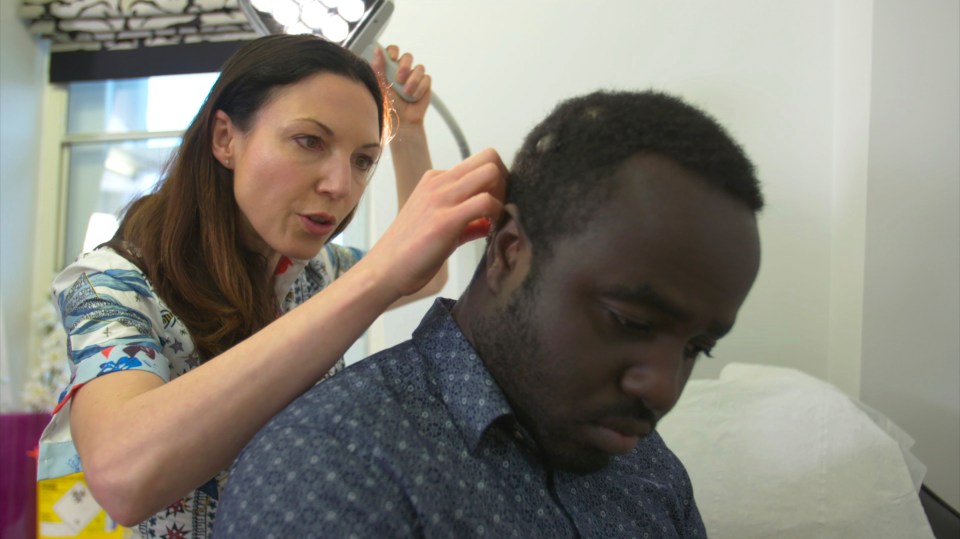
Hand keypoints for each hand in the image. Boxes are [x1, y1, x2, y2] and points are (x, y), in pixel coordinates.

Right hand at [365, 148, 507, 296]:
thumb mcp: (439, 226)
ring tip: (496, 220)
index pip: (479, 162)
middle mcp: (439, 182)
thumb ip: (466, 221)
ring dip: (503, 195)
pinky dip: (497, 213)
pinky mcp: (445, 220)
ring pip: (490, 173)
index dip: (497, 181)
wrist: (384, 270)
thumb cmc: (409, 252)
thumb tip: (487, 222)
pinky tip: (490, 230)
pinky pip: (485, 202)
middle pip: (489, 158)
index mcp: (436, 180)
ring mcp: (441, 199)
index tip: (497, 204)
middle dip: (505, 181)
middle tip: (502, 209)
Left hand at [372, 45, 431, 127]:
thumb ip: (378, 68)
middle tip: (399, 79)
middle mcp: (402, 71)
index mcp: (389, 69)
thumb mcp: (380, 85)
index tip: (391, 58)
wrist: (401, 122)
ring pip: (419, 68)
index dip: (393, 51)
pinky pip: (426, 78)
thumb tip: (377, 50)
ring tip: (406, 92)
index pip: (392, 51)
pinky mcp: (424, 85)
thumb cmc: (388, 106)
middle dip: (404, 66)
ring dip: (413, 80)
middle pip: (408, 57)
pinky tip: (414, 96)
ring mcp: (414, 77)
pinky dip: (420, 87)